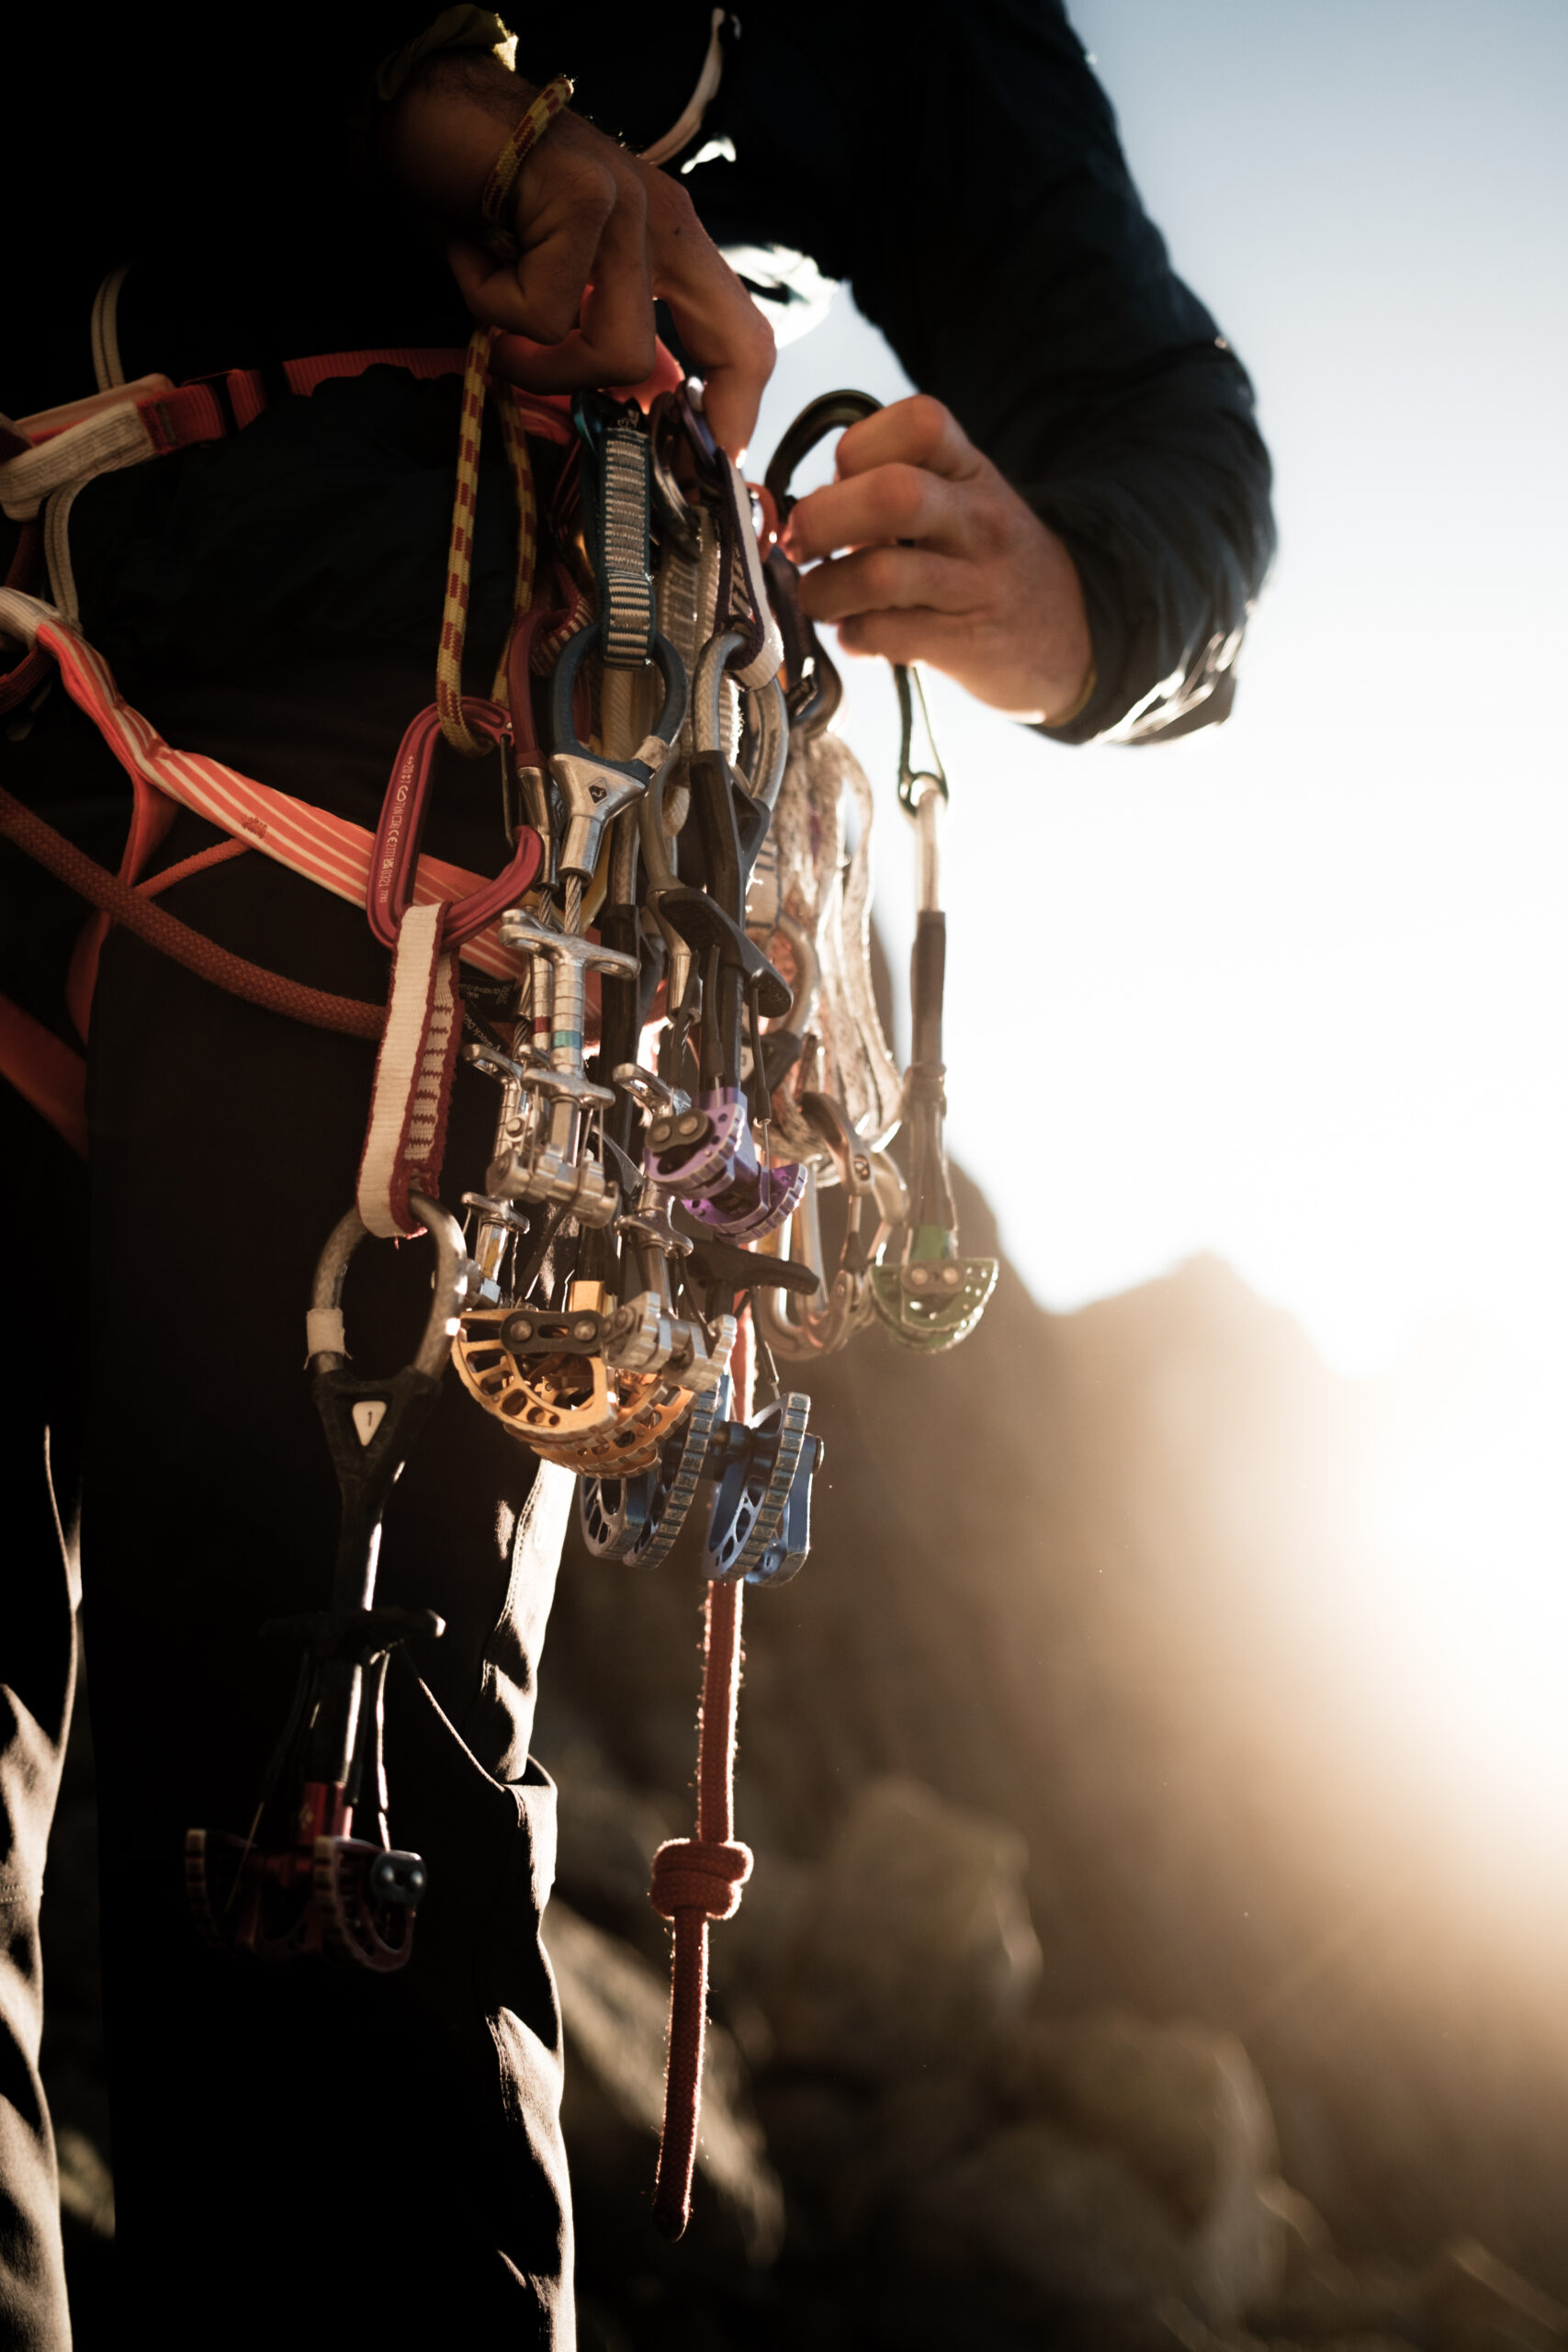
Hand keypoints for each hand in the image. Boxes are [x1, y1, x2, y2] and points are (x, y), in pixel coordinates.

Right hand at [379, 52, 773, 457]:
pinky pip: (544, 314)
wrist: (416, 108)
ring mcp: (628, 203)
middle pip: (730, 345)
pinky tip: (471, 253)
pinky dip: (489, 302)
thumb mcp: (557, 283)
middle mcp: (662, 219)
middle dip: (675, 416)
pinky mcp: (582, 196)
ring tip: (494, 303)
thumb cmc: (479, 201)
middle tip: (619, 442)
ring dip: (539, 356)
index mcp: (670, 241)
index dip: (740, 409)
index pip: (744, 335)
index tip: (715, 464)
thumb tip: (635, 410)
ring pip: (618, 349)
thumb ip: (603, 334)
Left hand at [779, 396, 1092, 723]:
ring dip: (825, 590)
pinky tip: (857, 632)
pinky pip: (886, 634)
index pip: (917, 424)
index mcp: (972, 470)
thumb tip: (803, 512)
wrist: (1073, 631)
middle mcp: (979, 520)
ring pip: (880, 574)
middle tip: (800, 543)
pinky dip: (853, 635)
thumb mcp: (963, 502)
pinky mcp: (964, 644)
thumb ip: (892, 490)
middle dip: (822, 518)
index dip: (857, 448)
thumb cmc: (989, 561)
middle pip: (891, 495)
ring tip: (821, 598)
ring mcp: (975, 584)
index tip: (837, 480)